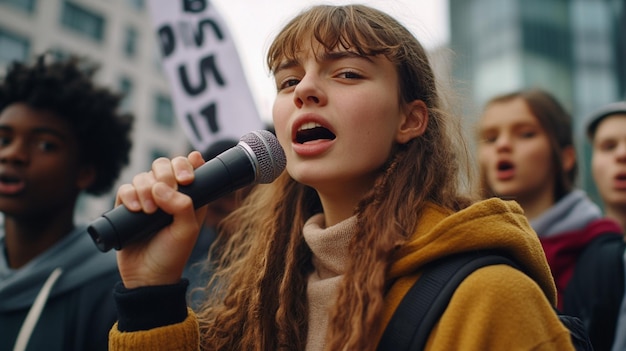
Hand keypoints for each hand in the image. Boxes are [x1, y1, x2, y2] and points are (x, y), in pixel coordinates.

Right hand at [115, 151, 207, 288]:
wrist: (147, 277)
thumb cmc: (173, 254)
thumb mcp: (187, 230)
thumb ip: (183, 206)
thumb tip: (161, 187)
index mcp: (188, 197)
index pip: (188, 167)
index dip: (186, 165)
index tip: (187, 179)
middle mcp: (167, 194)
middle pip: (163, 165)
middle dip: (165, 174)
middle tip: (168, 191)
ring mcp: (146, 199)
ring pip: (143, 176)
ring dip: (146, 189)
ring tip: (150, 211)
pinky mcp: (127, 207)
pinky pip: (125, 189)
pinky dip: (129, 194)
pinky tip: (136, 209)